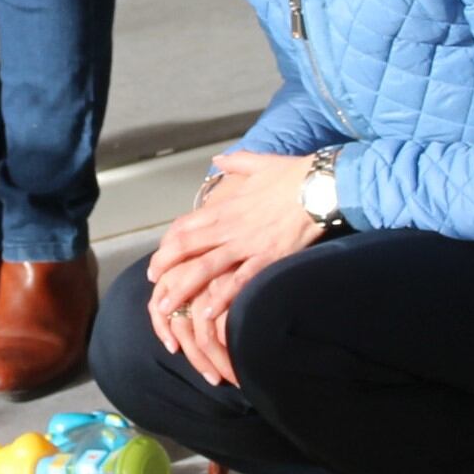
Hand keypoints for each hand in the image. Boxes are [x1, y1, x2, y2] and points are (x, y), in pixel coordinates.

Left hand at [143, 149, 326, 388]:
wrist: (320, 185)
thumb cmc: (293, 174)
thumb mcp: (258, 162)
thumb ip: (235, 162)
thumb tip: (219, 159)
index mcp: (224, 207)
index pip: (184, 228)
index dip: (166, 247)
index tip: (158, 262)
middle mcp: (228, 227)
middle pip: (184, 249)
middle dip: (164, 270)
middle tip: (153, 289)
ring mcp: (246, 244)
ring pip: (203, 269)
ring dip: (181, 290)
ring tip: (166, 310)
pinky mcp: (266, 258)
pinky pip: (238, 281)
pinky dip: (221, 298)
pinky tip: (207, 314)